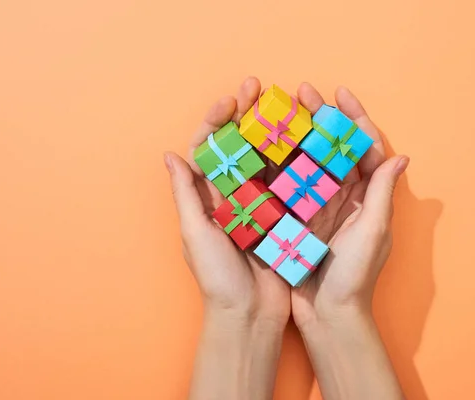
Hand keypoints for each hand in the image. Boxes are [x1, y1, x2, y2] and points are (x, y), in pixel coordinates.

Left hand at [164, 77, 290, 328]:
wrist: (249, 314)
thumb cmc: (216, 277)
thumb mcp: (194, 234)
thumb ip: (185, 195)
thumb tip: (170, 155)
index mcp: (206, 196)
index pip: (208, 149)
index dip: (217, 121)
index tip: (231, 100)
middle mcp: (232, 195)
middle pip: (239, 145)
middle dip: (246, 115)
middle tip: (259, 87)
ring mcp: (259, 203)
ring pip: (265, 158)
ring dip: (273, 130)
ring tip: (284, 105)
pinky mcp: (282, 215)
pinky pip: (287, 182)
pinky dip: (294, 160)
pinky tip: (304, 139)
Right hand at [291, 83, 408, 329]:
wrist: (328, 314)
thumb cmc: (355, 277)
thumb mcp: (372, 233)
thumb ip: (382, 195)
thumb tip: (400, 157)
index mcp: (370, 198)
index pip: (365, 149)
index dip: (354, 119)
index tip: (339, 94)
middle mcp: (348, 197)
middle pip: (335, 148)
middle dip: (322, 119)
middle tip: (303, 93)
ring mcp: (323, 206)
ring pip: (312, 160)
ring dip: (300, 135)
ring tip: (284, 112)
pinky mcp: (302, 218)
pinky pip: (293, 184)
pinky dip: (283, 164)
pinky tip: (268, 146)